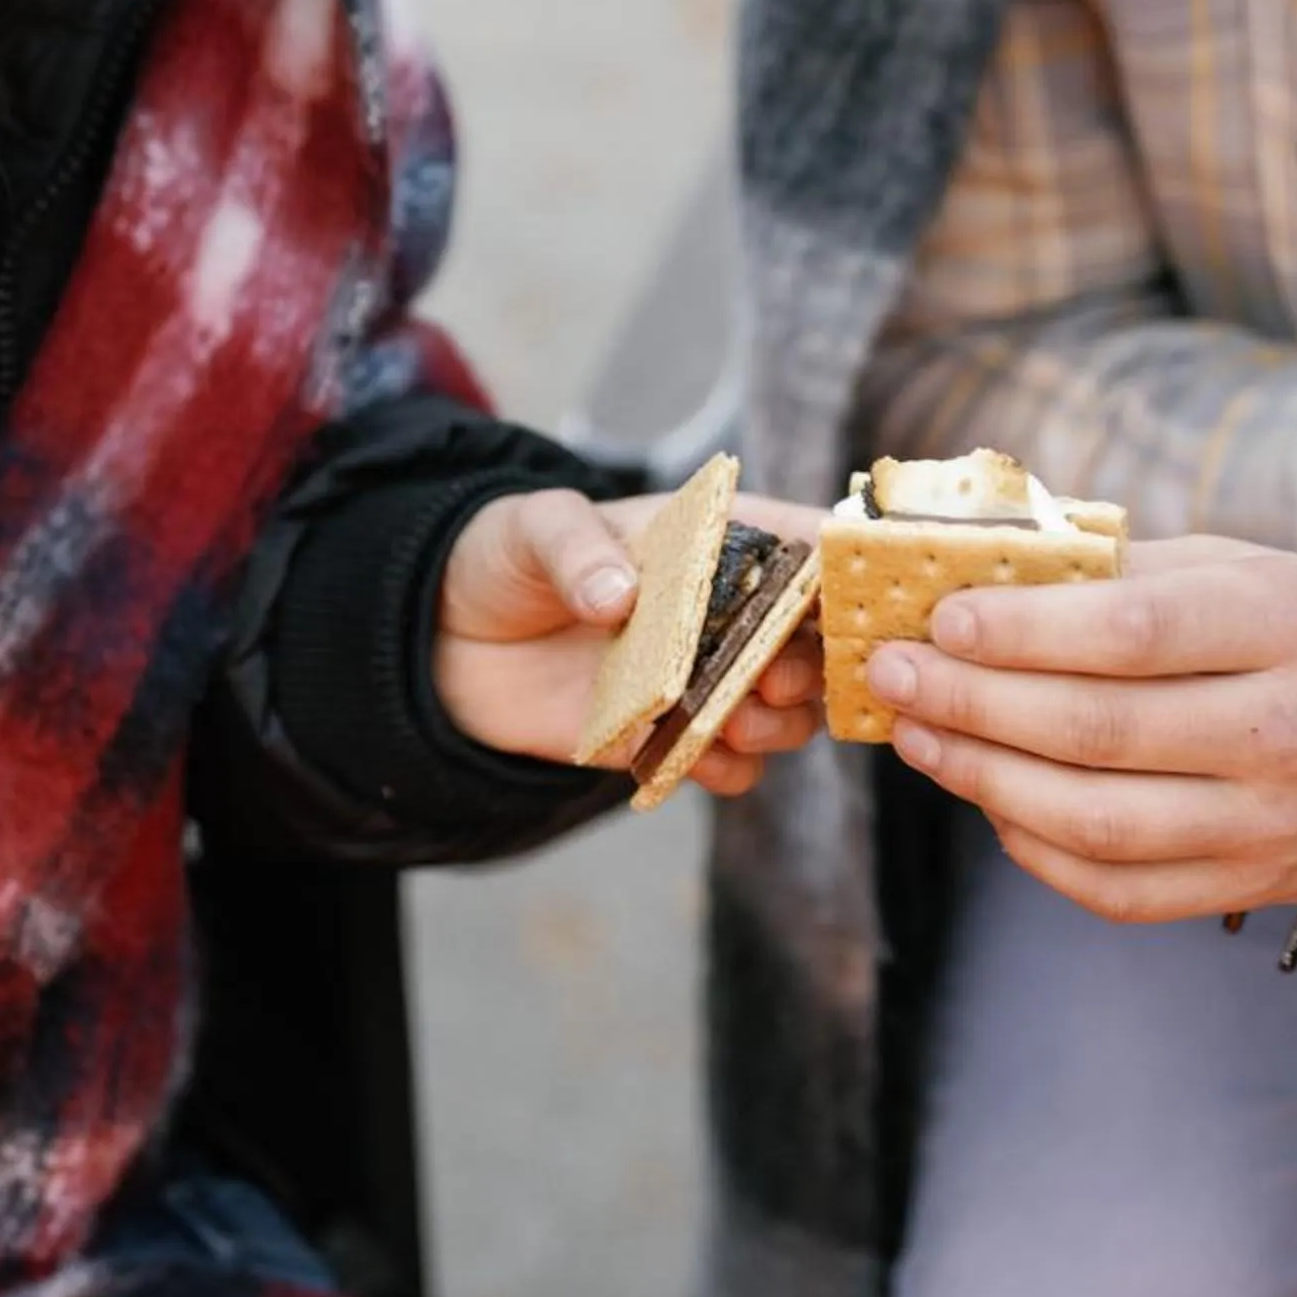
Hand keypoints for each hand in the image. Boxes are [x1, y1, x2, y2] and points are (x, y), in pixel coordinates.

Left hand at [434, 487, 823, 797]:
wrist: (446, 639)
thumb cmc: (504, 558)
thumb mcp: (534, 529)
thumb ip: (576, 551)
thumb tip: (617, 597)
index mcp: (717, 541)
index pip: (807, 542)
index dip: (843, 564)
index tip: (850, 590)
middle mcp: (727, 613)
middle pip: (815, 641)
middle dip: (813, 662)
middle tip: (771, 673)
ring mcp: (704, 678)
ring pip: (787, 711)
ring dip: (778, 721)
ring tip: (736, 719)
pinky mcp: (670, 736)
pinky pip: (730, 765)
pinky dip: (728, 768)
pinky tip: (698, 756)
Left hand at [865, 539, 1296, 922]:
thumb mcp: (1250, 569)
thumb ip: (1128, 571)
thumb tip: (989, 579)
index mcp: (1285, 626)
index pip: (1130, 633)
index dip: (1020, 631)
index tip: (940, 620)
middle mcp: (1282, 731)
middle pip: (1094, 729)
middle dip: (971, 701)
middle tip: (894, 675)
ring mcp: (1267, 824)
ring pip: (1093, 820)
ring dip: (984, 779)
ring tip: (920, 736)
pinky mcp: (1248, 885)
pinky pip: (1116, 888)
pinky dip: (1035, 850)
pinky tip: (990, 802)